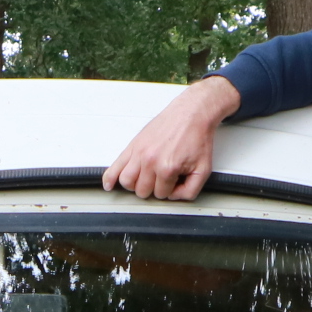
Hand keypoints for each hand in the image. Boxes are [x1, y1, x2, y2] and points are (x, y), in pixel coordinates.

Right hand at [103, 74, 239, 200]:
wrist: (192, 114)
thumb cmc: (196, 137)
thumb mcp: (203, 169)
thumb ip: (190, 190)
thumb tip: (174, 197)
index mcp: (167, 168)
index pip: (161, 194)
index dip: (170, 190)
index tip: (176, 180)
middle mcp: (150, 161)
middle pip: (142, 190)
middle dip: (153, 188)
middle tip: (163, 179)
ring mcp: (139, 153)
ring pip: (126, 181)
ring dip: (135, 185)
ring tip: (145, 180)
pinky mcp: (133, 145)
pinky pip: (114, 166)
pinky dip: (109, 178)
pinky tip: (109, 185)